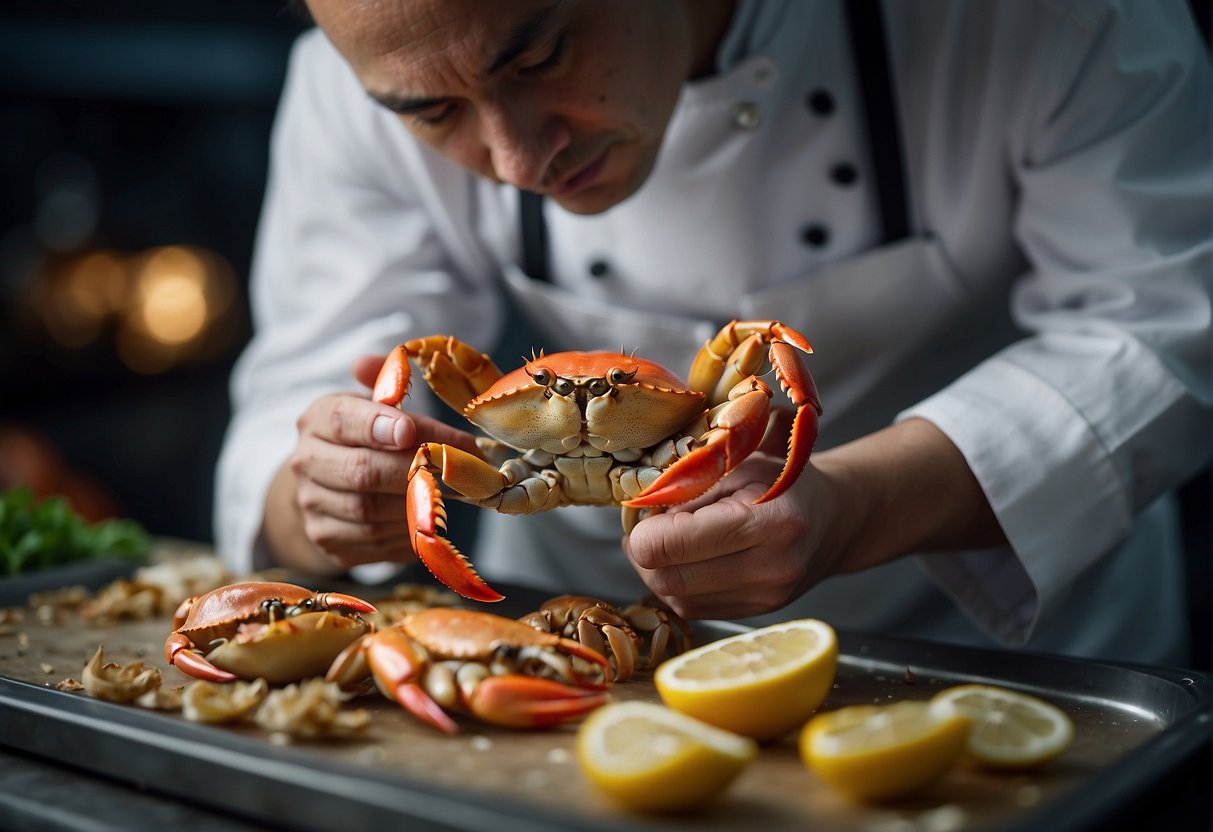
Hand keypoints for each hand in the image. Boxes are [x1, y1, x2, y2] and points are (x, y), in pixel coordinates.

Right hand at [262, 354, 480, 573]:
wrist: (324, 488)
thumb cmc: (363, 437)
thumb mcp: (370, 402)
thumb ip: (386, 381)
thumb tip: (391, 358)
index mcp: (318, 420)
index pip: (343, 420)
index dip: (378, 425)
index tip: (411, 432)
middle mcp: (307, 462)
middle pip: (362, 471)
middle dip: (415, 470)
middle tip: (457, 469)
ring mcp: (314, 506)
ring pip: (371, 512)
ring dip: (418, 504)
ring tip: (452, 494)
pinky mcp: (329, 542)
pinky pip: (375, 543)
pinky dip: (408, 533)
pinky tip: (429, 518)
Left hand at [622, 419, 1007, 620]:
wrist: (835, 517)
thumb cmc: (783, 481)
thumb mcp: (737, 463)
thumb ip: (688, 486)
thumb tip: (638, 511)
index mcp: (767, 523)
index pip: (670, 545)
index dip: (641, 533)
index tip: (642, 515)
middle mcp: (770, 569)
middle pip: (666, 579)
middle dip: (644, 554)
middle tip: (648, 528)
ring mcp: (766, 598)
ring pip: (676, 599)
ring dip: (660, 572)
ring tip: (672, 541)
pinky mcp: (758, 615)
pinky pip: (695, 608)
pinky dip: (681, 585)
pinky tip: (693, 560)